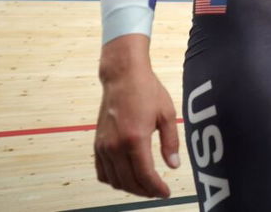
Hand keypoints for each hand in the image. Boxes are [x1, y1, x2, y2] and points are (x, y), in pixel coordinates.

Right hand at [93, 35, 179, 198]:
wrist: (122, 76)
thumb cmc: (147, 91)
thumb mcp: (167, 114)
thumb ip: (170, 142)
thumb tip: (174, 165)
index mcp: (135, 138)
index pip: (145, 175)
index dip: (156, 188)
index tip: (166, 193)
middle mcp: (115, 145)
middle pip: (129, 182)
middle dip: (145, 191)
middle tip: (158, 191)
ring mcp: (103, 146)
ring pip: (114, 180)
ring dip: (130, 187)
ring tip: (146, 186)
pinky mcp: (97, 143)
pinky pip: (102, 171)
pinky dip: (114, 180)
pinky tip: (127, 177)